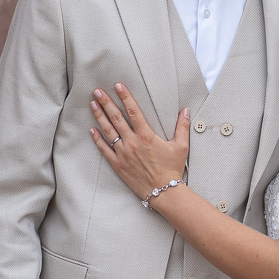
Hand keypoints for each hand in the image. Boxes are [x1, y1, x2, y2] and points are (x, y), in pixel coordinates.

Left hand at [90, 84, 189, 200]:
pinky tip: (92, 130)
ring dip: (99, 116)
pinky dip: (97, 139)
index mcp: (147, 136)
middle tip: (97, 91)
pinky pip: (104, 150)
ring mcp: (123, 153)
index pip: (133, 111)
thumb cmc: (172, 169)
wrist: (163, 191)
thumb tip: (186, 111)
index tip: (118, 86)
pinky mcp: (118, 165)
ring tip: (92, 104)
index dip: (125, 97)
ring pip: (108, 131)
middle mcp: (132, 142)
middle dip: (106, 103)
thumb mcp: (181, 146)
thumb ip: (182, 127)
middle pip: (116, 118)